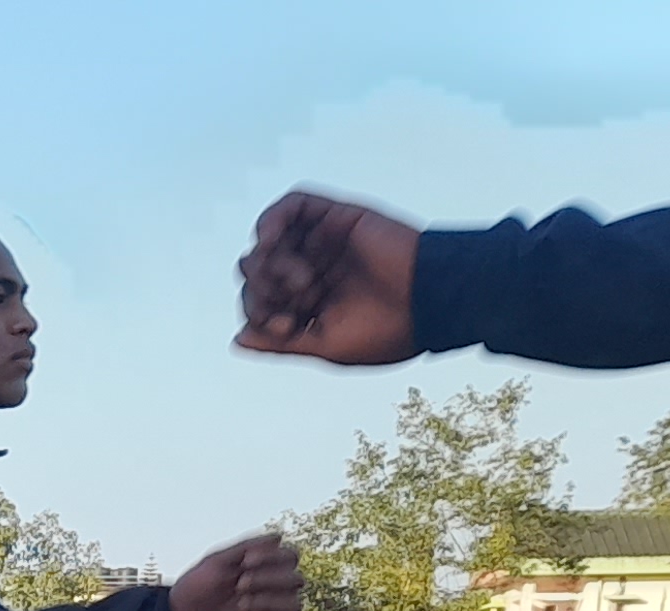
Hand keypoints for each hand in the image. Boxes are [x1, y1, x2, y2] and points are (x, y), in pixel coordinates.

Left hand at [169, 534, 303, 610]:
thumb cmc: (194, 590)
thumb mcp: (215, 562)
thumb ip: (247, 546)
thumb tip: (279, 536)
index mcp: (261, 568)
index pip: (291, 557)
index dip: (274, 558)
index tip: (245, 562)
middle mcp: (270, 590)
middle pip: (297, 580)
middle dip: (270, 580)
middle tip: (240, 586)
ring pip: (294, 605)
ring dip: (269, 603)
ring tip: (242, 606)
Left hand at [236, 191, 422, 365]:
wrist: (431, 300)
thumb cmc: (388, 330)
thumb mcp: (324, 345)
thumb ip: (279, 342)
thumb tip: (237, 340)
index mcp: (312, 304)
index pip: (260, 303)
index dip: (259, 316)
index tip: (287, 327)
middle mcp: (315, 271)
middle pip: (257, 272)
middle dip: (260, 289)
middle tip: (293, 298)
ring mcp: (323, 243)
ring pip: (268, 241)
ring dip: (267, 260)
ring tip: (298, 278)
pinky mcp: (337, 217)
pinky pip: (291, 206)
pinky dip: (271, 220)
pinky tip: (270, 239)